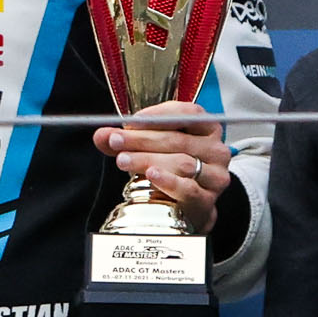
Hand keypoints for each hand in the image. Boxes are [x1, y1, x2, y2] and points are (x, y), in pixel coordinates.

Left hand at [94, 99, 233, 223]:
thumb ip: (126, 139)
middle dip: (142, 139)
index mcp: (206, 128)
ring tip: (123, 159)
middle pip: (178, 139)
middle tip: (115, 140)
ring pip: (180, 162)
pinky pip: (188, 188)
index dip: (158, 115)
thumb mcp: (149, 147)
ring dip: (147, 159)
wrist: (184, 203)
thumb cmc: (169, 166)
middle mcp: (215, 149)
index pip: (188, 113)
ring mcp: (214, 175)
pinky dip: (168, 181)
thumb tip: (102, 135)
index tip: (132, 121)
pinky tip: (152, 175)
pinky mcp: (208, 198)